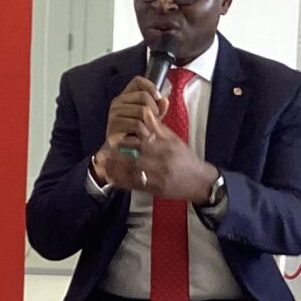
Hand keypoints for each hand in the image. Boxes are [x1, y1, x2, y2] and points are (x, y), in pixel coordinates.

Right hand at [98, 76, 166, 164]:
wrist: (122, 150)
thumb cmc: (137, 131)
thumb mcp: (151, 117)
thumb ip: (159, 108)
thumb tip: (164, 100)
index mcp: (125, 96)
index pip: (137, 81)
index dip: (151, 86)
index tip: (159, 98)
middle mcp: (117, 102)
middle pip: (143, 96)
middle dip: (155, 109)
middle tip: (156, 120)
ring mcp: (114, 114)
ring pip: (142, 110)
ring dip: (150, 123)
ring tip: (149, 131)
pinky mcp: (113, 127)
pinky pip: (137, 124)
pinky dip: (145, 132)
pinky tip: (143, 137)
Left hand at [98, 115, 217, 202]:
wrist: (199, 181)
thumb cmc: (185, 158)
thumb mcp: (174, 140)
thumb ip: (158, 127)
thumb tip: (145, 111)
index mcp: (166, 147)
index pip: (143, 140)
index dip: (126, 139)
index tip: (113, 136)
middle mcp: (161, 162)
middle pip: (135, 157)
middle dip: (117, 155)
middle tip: (101, 152)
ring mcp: (157, 177)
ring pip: (132, 173)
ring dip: (115, 169)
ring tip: (101, 165)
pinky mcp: (155, 189)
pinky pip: (135, 186)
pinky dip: (122, 182)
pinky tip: (110, 179)